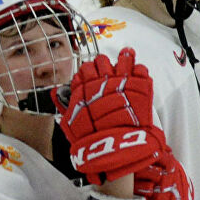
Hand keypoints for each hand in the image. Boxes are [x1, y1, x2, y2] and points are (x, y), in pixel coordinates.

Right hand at [59, 49, 162, 182]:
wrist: (114, 145)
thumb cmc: (90, 138)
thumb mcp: (71, 122)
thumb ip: (66, 106)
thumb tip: (58, 94)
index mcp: (84, 89)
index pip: (84, 69)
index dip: (88, 69)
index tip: (92, 71)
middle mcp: (101, 82)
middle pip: (101, 62)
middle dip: (103, 63)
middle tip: (107, 66)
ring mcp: (122, 82)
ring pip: (122, 60)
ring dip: (125, 58)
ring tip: (128, 54)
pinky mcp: (140, 87)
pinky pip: (140, 70)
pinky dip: (139, 69)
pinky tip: (139, 70)